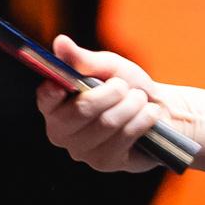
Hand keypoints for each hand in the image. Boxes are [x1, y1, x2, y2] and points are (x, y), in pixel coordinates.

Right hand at [37, 36, 194, 172]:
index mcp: (55, 105)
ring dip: (131, 105)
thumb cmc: (126, 87)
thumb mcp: (107, 67)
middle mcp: (62, 131)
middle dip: (110, 93)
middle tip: (123, 86)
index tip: (64, 85)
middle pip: (81, 111)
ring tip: (139, 99)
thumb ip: (83, 58)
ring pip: (107, 123)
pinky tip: (148, 114)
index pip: (45, 100)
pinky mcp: (105, 162)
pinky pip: (124, 137)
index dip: (53, 92)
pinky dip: (142, 120)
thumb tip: (60, 43)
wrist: (158, 110)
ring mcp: (82, 150)